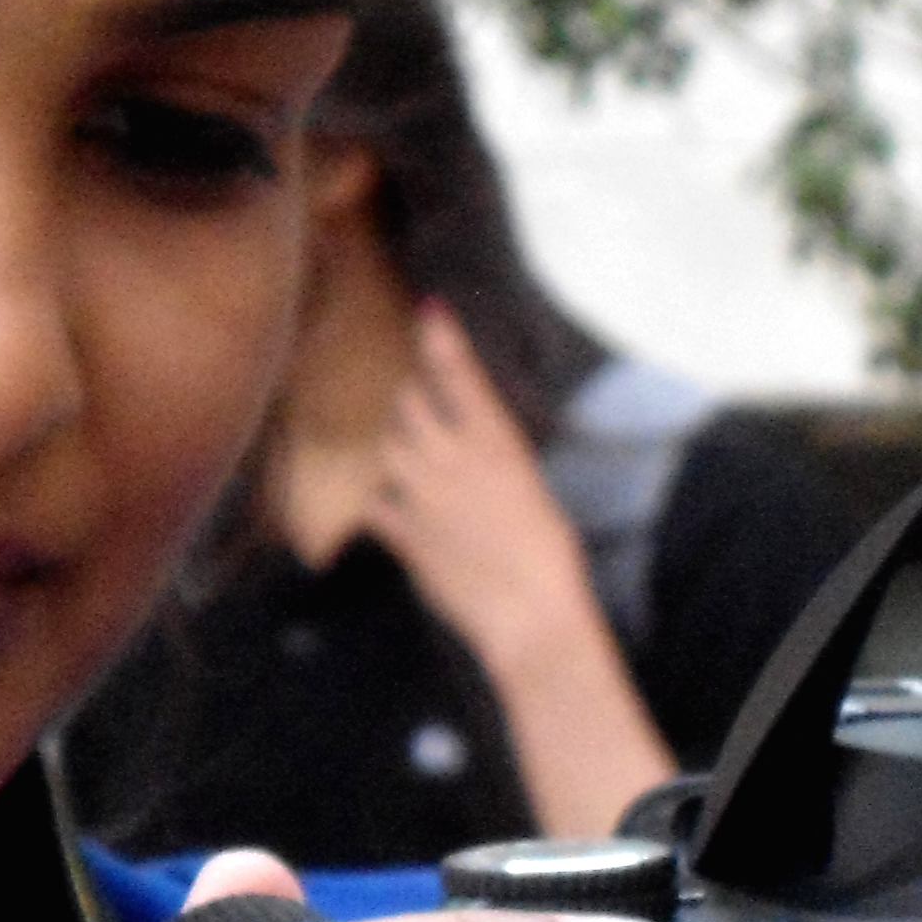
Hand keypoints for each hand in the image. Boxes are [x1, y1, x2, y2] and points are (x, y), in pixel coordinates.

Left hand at [372, 303, 676, 837]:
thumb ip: (490, 461)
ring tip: (411, 459)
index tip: (429, 309)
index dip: (440, 336)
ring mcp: (420, 491)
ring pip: (388, 445)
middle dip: (411, 401)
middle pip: (408, 402)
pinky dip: (381, 503)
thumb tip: (467, 450)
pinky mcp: (401, 530)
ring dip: (395, 446)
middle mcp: (452, 456)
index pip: (459, 372)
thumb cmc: (547, 556)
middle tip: (419, 408)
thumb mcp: (528, 488)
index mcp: (496, 440)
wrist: (529, 612)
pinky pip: (375, 502)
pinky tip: (393, 512)